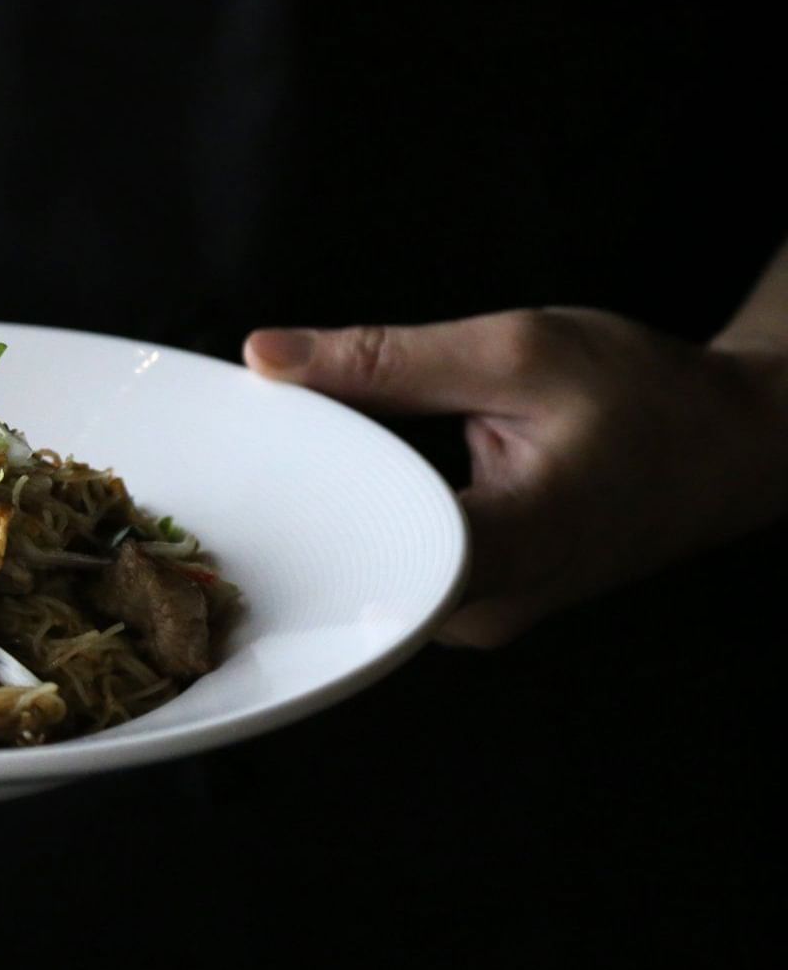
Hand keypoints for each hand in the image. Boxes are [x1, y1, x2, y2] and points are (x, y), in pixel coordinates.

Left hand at [244, 308, 787, 646]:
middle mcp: (480, 609)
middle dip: (295, 502)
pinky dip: (363, 517)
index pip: (360, 543)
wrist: (731, 446)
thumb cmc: (644, 396)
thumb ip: (383, 361)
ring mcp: (475, 618)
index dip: (287, 498)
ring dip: (327, 509)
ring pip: (366, 568)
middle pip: (350, 563)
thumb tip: (265, 357)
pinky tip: (338, 474)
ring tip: (286, 452)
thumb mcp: (515, 350)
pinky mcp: (470, 606)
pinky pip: (390, 565)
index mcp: (505, 547)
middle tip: (243, 444)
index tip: (237, 458)